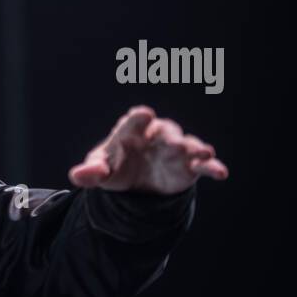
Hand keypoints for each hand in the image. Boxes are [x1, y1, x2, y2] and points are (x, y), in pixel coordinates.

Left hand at [68, 106, 228, 194]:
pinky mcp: (190, 167)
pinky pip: (203, 165)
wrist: (134, 183)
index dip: (138, 119)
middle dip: (170, 136)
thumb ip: (90, 172)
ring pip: (188, 144)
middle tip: (174, 142)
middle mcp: (157, 135)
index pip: (133, 122)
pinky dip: (212, 167)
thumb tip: (76, 176)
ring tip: (203, 152)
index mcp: (131, 131)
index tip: (143, 114)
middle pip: (166, 131)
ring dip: (195, 148)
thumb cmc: (115, 166)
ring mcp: (175, 150)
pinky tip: (221, 173)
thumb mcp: (101, 171)